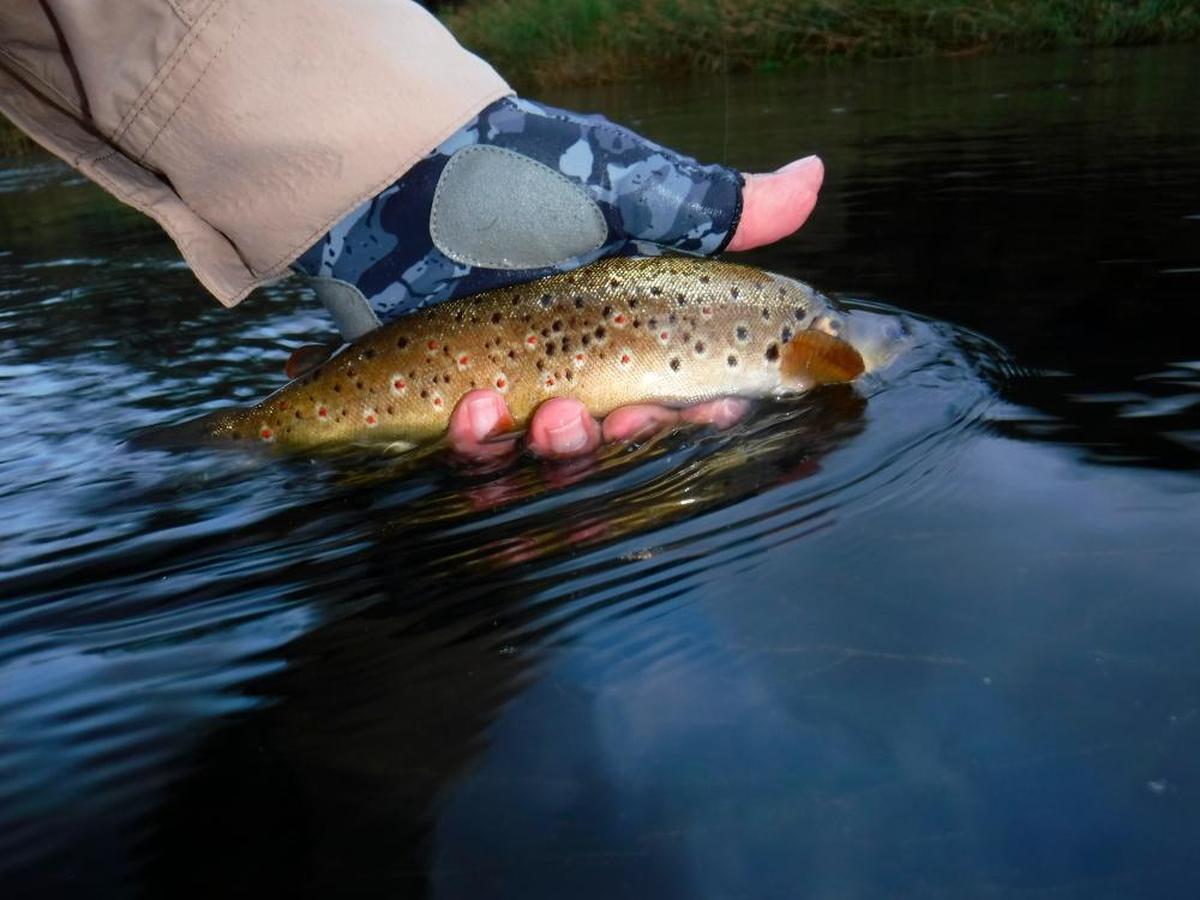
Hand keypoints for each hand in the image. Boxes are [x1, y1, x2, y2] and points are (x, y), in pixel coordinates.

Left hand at [439, 153, 821, 459]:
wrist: (410, 168)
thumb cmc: (531, 177)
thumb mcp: (638, 193)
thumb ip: (725, 208)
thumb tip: (817, 175)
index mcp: (630, 329)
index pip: (685, 392)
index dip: (707, 413)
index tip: (717, 410)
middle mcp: (576, 366)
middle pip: (620, 439)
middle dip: (629, 439)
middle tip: (624, 418)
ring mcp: (510, 388)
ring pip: (548, 457)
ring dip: (561, 449)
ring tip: (549, 414)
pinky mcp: (447, 403)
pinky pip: (472, 450)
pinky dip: (478, 442)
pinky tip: (475, 407)